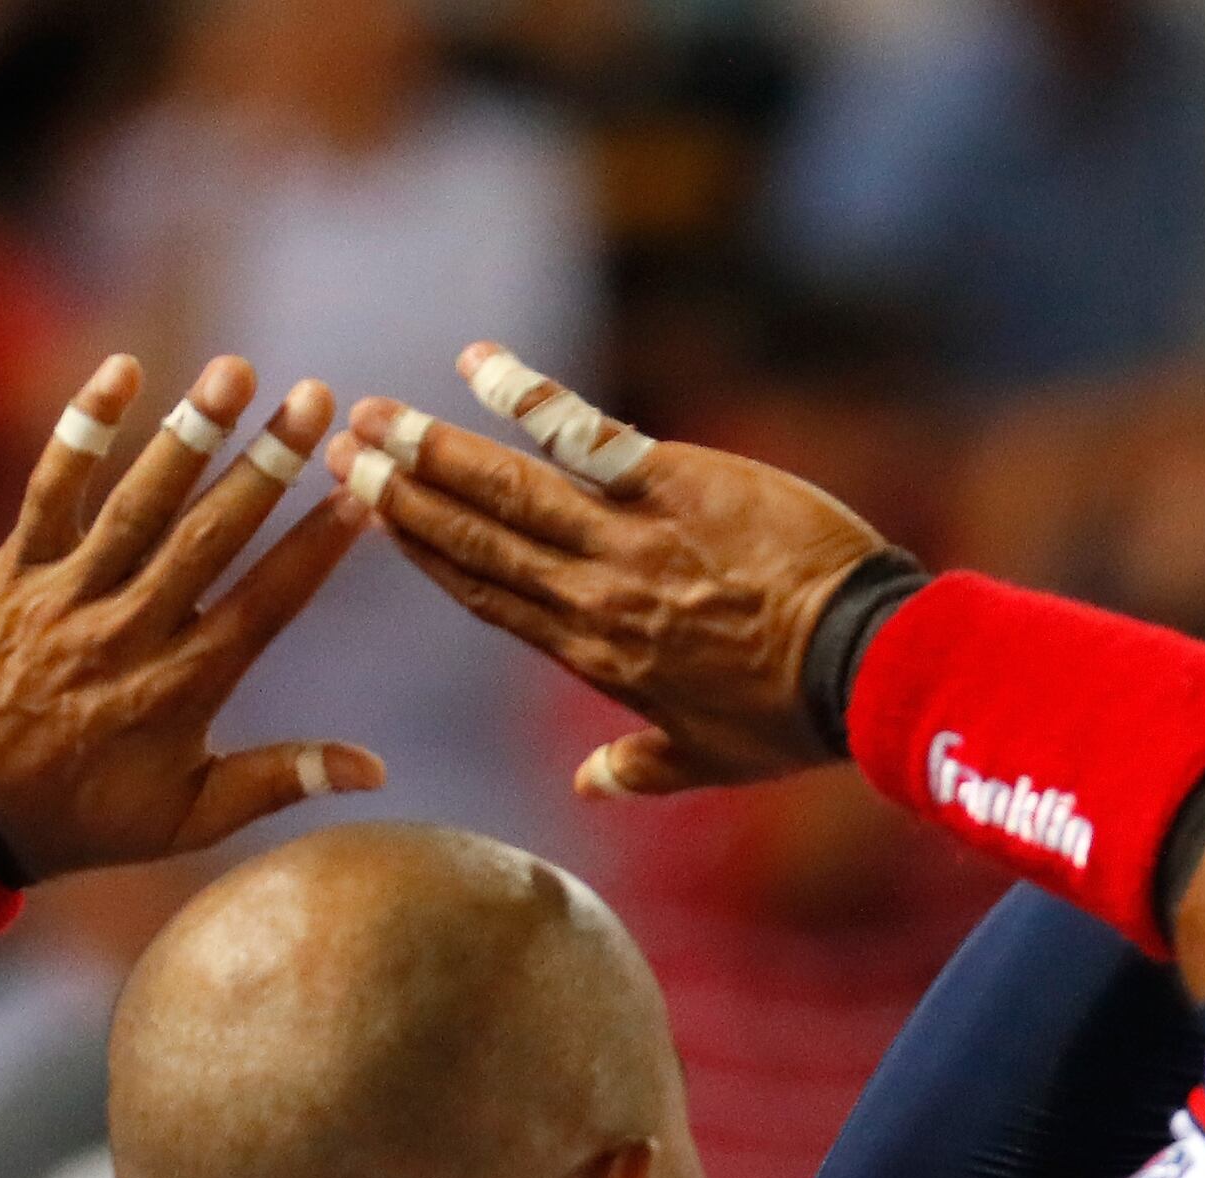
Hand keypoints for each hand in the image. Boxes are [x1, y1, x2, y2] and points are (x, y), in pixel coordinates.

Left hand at [0, 355, 385, 877]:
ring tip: (234, 372)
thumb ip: (281, 781)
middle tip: (315, 400)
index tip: (361, 494)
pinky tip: (121, 372)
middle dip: (266, 465)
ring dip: (189, 434)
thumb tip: (376, 769)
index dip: (314, 548)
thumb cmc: (84, 816)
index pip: (264, 604)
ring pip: (137, 505)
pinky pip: (49, 491)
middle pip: (209, 537)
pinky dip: (82, 431)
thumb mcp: (189, 818)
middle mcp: (129, 632)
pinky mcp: (12, 572)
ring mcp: (66, 597)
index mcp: (182, 688)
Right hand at [344, 344, 889, 800]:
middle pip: (476, 543)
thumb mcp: (713, 761)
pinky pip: (584, 435)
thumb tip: (590, 786)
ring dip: (433, 451)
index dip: (427, 557)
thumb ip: (641, 768)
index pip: (490, 597)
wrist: (865, 667)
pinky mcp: (675, 484)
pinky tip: (476, 364)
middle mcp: (594, 597)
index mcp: (596, 657)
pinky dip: (526, 398)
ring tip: (372, 417)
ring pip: (508, 492)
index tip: (375, 521)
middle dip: (402, 497)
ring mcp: (629, 540)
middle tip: (338, 453)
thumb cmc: (798, 716)